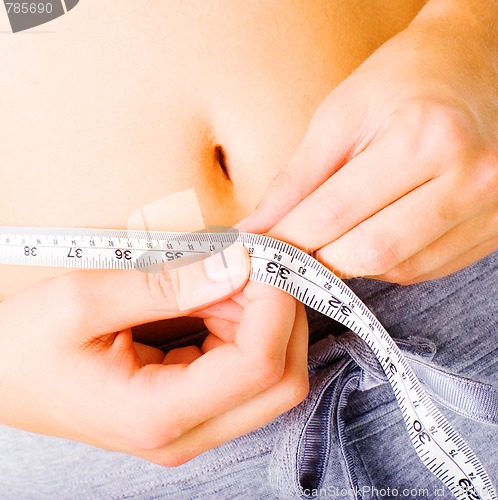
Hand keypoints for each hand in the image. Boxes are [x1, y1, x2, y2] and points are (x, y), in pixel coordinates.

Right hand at [0, 244, 307, 465]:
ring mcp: (196, 423)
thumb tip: (239, 264)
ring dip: (262, 315)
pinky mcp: (196, 406)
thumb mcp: (85, 300)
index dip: (275, 305)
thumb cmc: (26, 345)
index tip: (259, 257)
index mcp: (158, 414)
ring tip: (221, 277)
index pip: (261, 366)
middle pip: (283, 378)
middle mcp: (188, 432)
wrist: (3, 379)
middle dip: (279, 312)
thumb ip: (168, 283)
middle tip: (245, 264)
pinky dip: (246, 324)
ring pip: (274, 371)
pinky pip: (249, 367)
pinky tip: (215, 296)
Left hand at [239, 0, 497, 283]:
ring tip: (339, 230)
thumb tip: (255, 229)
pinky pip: (423, 269)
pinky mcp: (494, 230)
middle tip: (296, 246)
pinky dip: (386, 262)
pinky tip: (376, 231)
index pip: (337, 214)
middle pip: (370, 253)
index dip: (289, 238)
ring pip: (397, 269)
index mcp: (424, 140)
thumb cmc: (399, 84)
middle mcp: (469, 180)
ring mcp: (489, 210)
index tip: (261, 247)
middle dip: (320, 258)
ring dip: (354, 261)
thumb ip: (295, 181)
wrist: (470, 69)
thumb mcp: (339, 118)